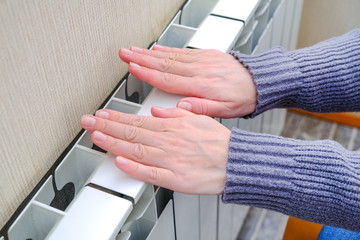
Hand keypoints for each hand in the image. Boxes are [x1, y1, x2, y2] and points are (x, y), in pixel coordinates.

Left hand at [80, 108, 230, 194]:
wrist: (235, 162)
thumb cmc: (219, 142)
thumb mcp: (199, 118)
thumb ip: (175, 114)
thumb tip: (156, 110)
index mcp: (173, 127)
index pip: (138, 121)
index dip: (117, 118)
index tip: (102, 115)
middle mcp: (168, 142)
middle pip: (132, 133)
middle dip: (107, 126)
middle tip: (88, 122)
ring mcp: (170, 160)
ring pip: (137, 151)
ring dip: (114, 143)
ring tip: (96, 137)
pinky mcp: (175, 179)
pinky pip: (151, 173)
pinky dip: (134, 168)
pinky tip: (120, 163)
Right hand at [119, 45, 256, 117]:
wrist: (258, 82)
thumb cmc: (242, 98)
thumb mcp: (224, 111)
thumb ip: (201, 109)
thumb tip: (180, 108)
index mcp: (201, 86)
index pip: (168, 79)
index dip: (148, 73)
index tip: (133, 68)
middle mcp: (199, 70)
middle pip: (164, 63)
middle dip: (142, 58)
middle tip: (125, 54)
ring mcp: (201, 60)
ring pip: (170, 55)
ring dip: (150, 52)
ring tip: (134, 50)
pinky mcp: (206, 55)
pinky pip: (183, 51)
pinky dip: (167, 49)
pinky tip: (157, 48)